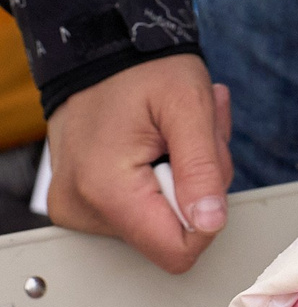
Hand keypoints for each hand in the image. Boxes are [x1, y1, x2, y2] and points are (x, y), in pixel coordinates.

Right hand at [44, 55, 232, 272]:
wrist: (102, 55)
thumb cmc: (145, 71)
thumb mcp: (190, 107)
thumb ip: (204, 168)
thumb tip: (211, 223)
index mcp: (106, 190)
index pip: (175, 251)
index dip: (208, 219)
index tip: (205, 170)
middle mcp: (81, 208)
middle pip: (172, 232)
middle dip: (199, 186)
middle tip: (194, 139)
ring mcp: (77, 209)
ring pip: (162, 220)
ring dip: (185, 177)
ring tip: (173, 135)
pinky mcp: (82, 205)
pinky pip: (143, 208)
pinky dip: (164, 177)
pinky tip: (159, 144)